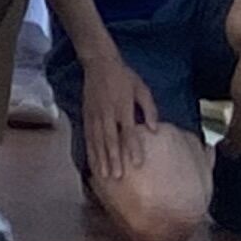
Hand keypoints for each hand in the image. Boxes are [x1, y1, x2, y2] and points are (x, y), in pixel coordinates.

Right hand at [76, 49, 162, 180]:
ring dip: (100, 158)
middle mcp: (107, 113)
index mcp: (123, 107)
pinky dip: (90, 150)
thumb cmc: (124, 76)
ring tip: (104, 174)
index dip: (133, 148)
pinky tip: (93, 161)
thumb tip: (154, 130)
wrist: (99, 63)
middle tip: (117, 177)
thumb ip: (149, 109)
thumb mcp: (142, 89)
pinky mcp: (86, 115)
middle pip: (110, 140)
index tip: (137, 164)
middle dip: (113, 159)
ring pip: (97, 140)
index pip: (128, 131)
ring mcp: (95, 115)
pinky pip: (88, 135)